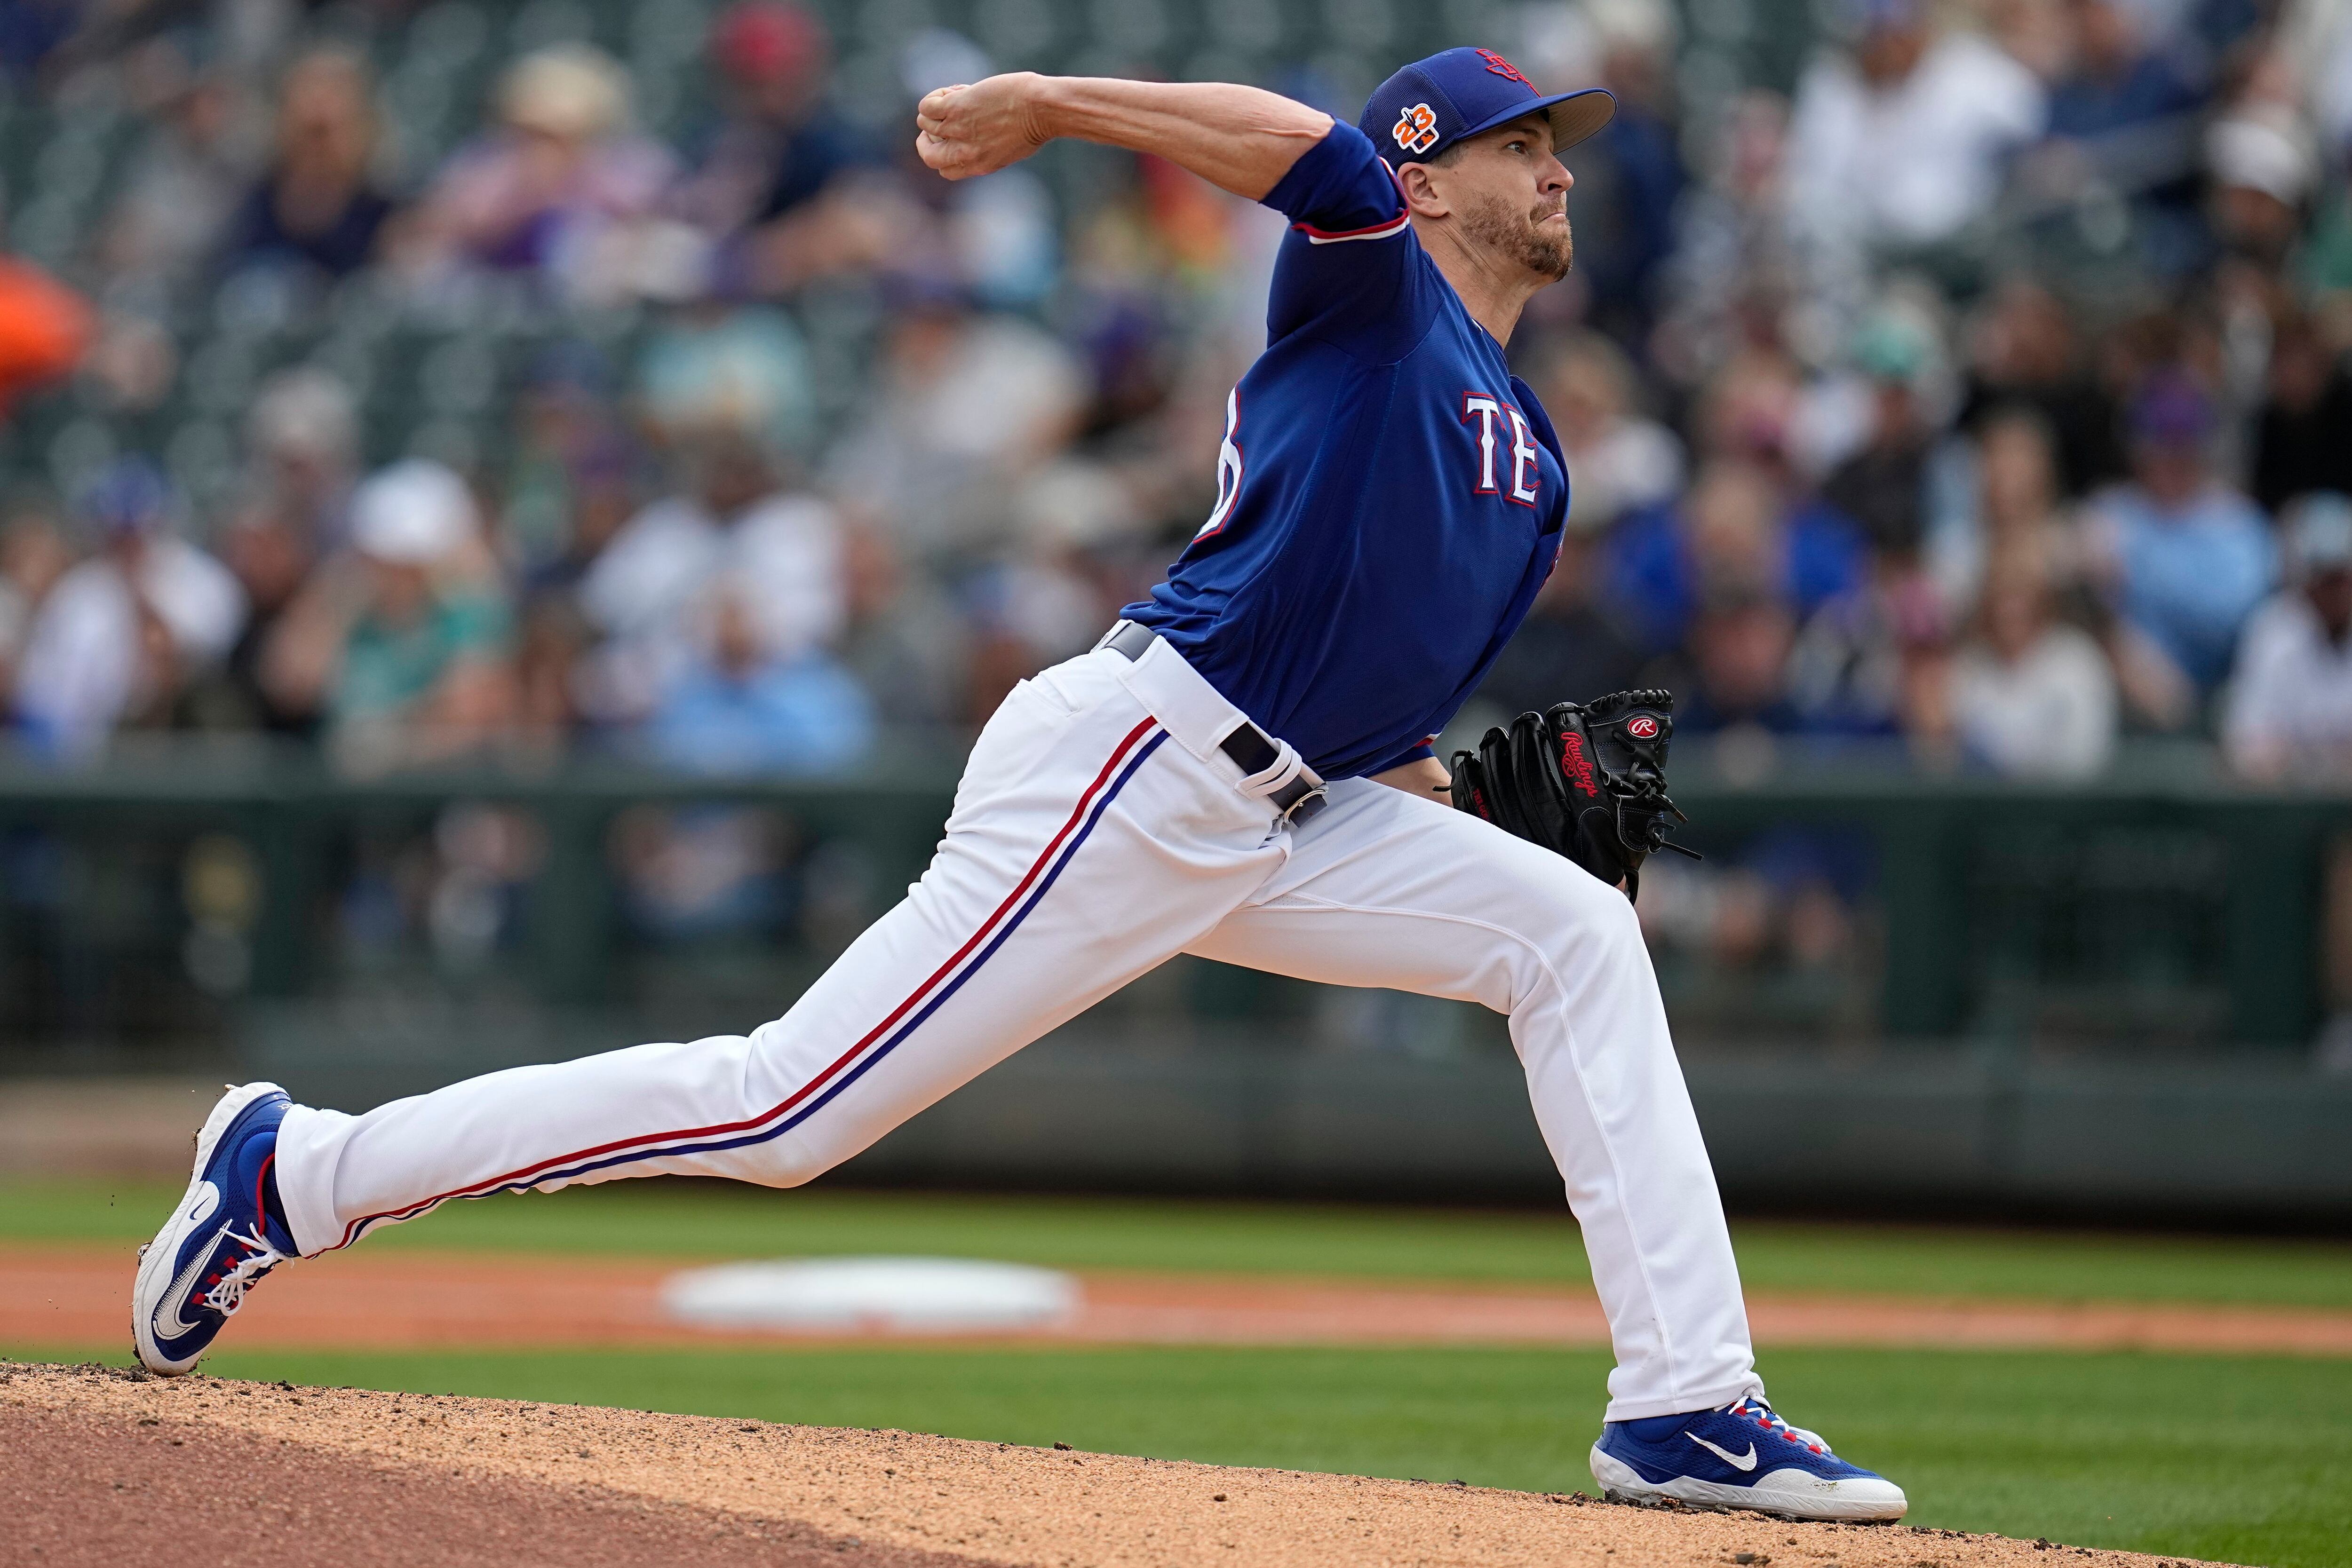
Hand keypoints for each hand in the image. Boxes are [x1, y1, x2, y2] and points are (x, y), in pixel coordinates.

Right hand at [915, 74, 1050, 180]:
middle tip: (939, 122)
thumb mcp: (1011, 148)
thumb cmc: (1036, 123)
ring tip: (955, 97)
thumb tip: (981, 135)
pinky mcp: (956, 108)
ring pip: (924, 124)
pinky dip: (936, 96)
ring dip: (935, 110)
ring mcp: (959, 130)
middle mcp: (965, 153)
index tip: (952, 139)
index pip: (946, 171)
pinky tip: (956, 89)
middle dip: (927, 139)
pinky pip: (928, 106)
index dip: (943, 154)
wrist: (1042, 109)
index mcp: (979, 166)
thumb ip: (990, 149)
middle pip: (929, 156)